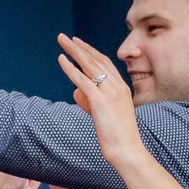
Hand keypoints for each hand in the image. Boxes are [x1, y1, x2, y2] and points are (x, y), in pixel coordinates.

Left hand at [55, 34, 145, 171]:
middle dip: (79, 47)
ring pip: (89, 65)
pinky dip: (71, 68)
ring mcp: (110, 92)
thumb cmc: (117, 137)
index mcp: (122, 88)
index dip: (91, 52)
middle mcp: (118, 86)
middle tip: (65, 38)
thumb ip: (92, 101)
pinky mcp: (101, 101)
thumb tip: (77, 92)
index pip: (105, 63)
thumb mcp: (105, 115)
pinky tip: (62, 60)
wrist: (127, 150)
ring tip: (61, 41)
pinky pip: (83, 80)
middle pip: (96, 59)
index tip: (78, 44)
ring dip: (74, 51)